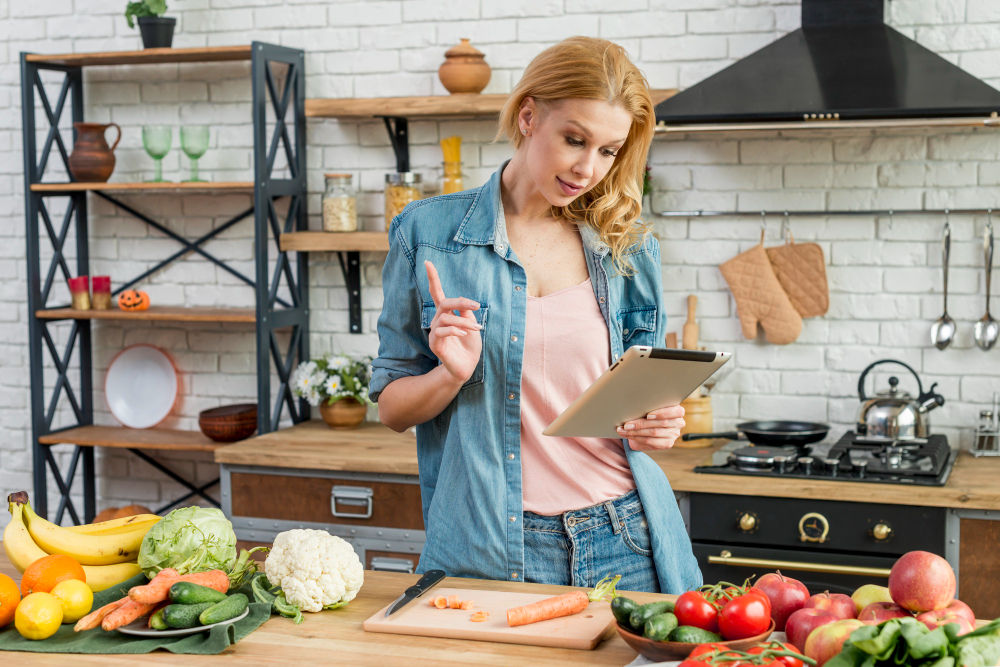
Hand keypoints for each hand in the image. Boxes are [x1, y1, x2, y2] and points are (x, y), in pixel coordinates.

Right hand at [425, 260, 482, 384]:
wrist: (467, 367)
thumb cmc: (469, 346)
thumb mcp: (472, 325)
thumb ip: (467, 312)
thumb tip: (465, 302)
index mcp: (447, 314)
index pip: (437, 293)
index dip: (432, 278)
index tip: (427, 262)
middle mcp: (438, 320)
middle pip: (444, 302)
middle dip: (460, 301)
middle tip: (477, 305)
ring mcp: (435, 332)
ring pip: (446, 317)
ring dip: (463, 321)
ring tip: (476, 328)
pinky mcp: (435, 343)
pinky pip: (443, 331)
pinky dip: (456, 329)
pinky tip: (465, 333)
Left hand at [617, 403, 684, 451]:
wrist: (644, 428)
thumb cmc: (646, 413)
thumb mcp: (649, 407)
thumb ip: (647, 405)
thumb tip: (632, 404)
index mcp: (677, 410)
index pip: (676, 411)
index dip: (662, 413)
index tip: (648, 415)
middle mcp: (678, 422)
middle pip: (661, 423)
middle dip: (641, 423)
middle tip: (626, 424)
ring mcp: (674, 434)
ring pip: (654, 432)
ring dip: (636, 432)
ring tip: (623, 430)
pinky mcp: (668, 443)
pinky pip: (651, 441)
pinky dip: (638, 438)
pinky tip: (628, 435)